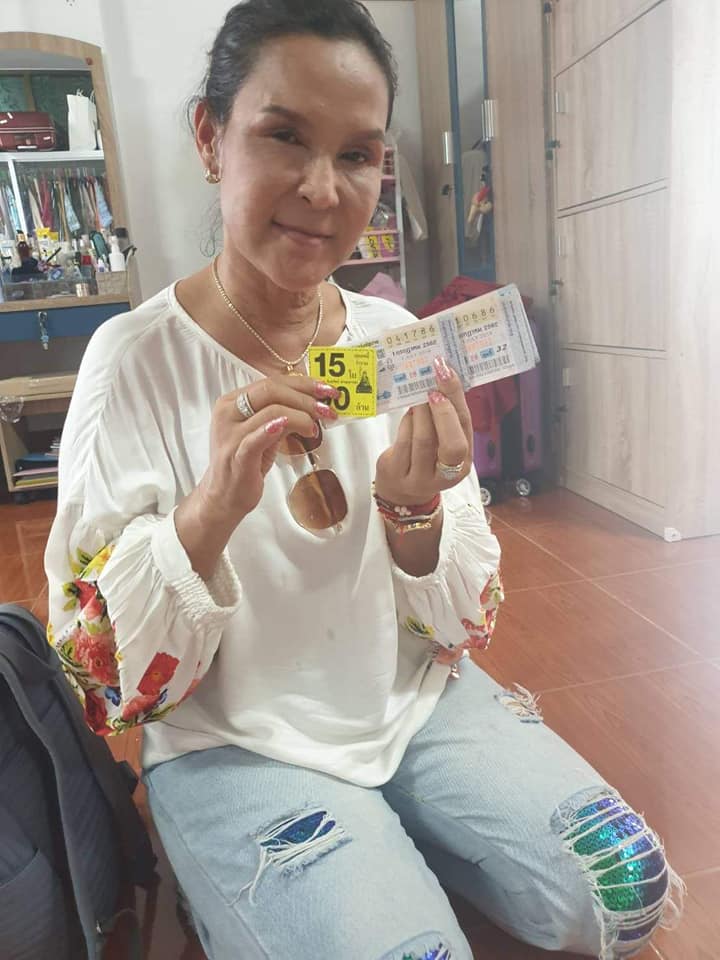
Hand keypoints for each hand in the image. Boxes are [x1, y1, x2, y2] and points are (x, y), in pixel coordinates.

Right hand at [196, 374, 339, 528]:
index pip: (271, 382)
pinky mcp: (236, 457)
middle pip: (270, 390)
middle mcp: (227, 413)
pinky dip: (273, 429)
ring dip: (301, 416)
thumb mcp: (264, 433)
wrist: (223, 496)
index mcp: (232, 402)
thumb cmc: (245, 463)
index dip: (303, 384)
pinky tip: (289, 426)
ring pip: (269, 411)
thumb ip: (282, 415)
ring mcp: (230, 435)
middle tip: (327, 409)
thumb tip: (313, 403)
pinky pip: (255, 439)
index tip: (327, 391)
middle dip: (305, 397)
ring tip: (314, 429)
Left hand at [374, 357, 472, 505]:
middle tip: (433, 389)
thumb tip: (442, 379)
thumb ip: (446, 419)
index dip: (456, 398)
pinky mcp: (398, 474)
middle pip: (452, 445)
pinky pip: (403, 443)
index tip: (446, 373)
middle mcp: (447, 474)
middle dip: (443, 412)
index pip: (465, 426)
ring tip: (418, 397)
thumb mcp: (441, 444)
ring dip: (421, 413)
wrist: (401, 490)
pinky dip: (407, 423)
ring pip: (424, 441)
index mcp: (463, 462)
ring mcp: (422, 478)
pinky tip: (409, 414)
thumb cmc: (425, 459)